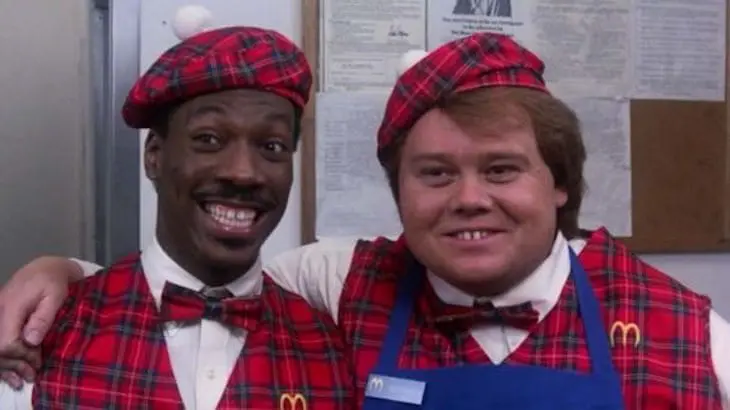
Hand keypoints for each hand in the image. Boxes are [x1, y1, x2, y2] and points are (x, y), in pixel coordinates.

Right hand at [0, 256, 78, 388]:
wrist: (44, 268)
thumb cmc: (53, 281)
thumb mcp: (56, 295)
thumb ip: (43, 317)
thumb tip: (31, 340)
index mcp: (12, 307)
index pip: (7, 341)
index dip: (22, 355)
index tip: (39, 360)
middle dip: (14, 364)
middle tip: (33, 374)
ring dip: (7, 365)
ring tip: (24, 378)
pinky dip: (3, 358)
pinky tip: (11, 372)